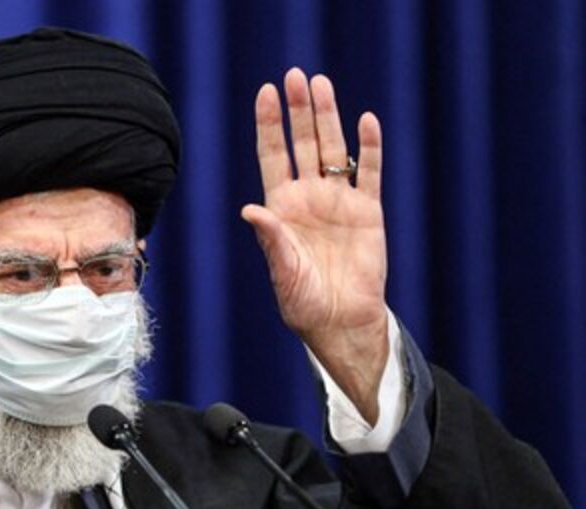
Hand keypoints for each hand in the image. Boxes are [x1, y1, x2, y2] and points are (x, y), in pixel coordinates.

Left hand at [242, 68, 387, 422]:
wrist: (341, 322)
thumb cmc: (303, 302)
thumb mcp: (283, 271)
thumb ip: (270, 239)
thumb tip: (251, 209)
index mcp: (281, 208)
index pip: (273, 156)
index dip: (270, 125)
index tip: (265, 93)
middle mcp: (308, 197)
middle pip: (302, 143)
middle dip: (299, 110)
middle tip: (296, 75)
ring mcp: (338, 201)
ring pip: (333, 149)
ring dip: (330, 117)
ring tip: (324, 84)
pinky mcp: (368, 212)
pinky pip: (368, 173)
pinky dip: (368, 148)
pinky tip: (366, 121)